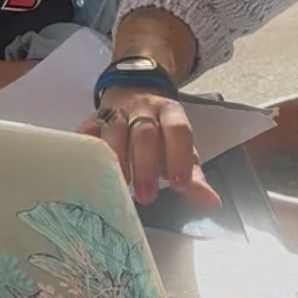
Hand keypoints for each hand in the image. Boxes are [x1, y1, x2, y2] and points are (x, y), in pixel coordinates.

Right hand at [85, 87, 220, 209]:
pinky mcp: (92, 120)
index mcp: (169, 113)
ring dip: (117, 160)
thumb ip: (193, 176)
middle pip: (144, 133)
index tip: (178, 184)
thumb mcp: (180, 149)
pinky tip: (88, 171)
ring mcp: (115, 113)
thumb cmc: (159, 133)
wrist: (133, 94)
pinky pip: (86, 132)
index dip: (178, 156)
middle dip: (145, 165)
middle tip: (147, 197)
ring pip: (114, 131)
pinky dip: (85, 151)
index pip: (177, 130)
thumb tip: (212, 203)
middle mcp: (142, 110)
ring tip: (120, 187)